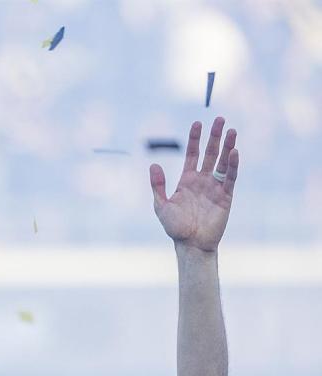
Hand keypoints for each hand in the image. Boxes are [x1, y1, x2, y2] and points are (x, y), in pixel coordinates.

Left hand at [150, 117, 238, 252]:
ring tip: (232, 131)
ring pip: (223, 162)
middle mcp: (202, 180)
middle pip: (211, 153)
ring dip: (228, 146)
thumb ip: (158, 185)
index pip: (192, 154)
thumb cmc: (175, 227)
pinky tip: (235, 152)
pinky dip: (233, 165)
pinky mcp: (226, 196)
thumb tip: (153, 164)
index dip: (195, 139)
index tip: (198, 123)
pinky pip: (230, 178)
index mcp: (186, 180)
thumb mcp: (161, 205)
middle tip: (221, 119)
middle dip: (215, 136)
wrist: (191, 244)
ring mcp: (215, 187)